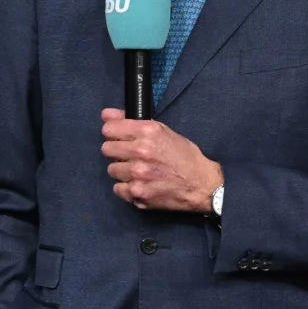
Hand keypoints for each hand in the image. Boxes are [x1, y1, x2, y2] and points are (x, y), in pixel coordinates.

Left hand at [101, 111, 222, 212]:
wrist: (201, 185)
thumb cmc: (185, 157)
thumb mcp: (163, 132)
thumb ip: (132, 122)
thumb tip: (106, 115)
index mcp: (147, 132)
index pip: (109, 129)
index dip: (113, 133)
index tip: (118, 137)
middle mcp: (140, 151)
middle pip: (107, 149)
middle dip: (117, 151)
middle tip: (131, 156)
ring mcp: (137, 174)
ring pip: (112, 169)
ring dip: (123, 170)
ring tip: (139, 171)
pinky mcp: (137, 193)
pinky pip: (118, 188)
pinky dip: (127, 187)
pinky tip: (141, 184)